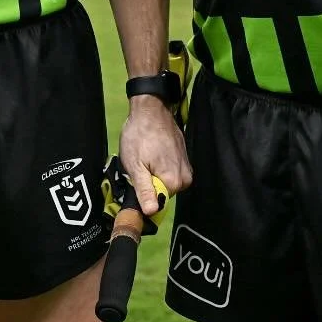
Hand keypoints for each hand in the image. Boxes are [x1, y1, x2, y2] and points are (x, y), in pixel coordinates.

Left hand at [118, 96, 191, 215]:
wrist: (151, 110)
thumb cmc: (139, 135)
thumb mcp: (135, 165)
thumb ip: (144, 190)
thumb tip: (151, 212)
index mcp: (174, 182)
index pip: (157, 203)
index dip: (142, 195)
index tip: (134, 181)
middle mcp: (186, 178)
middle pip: (162, 193)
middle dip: (148, 184)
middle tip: (138, 168)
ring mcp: (186, 168)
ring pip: (165, 183)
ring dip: (152, 176)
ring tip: (144, 159)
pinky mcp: (184, 160)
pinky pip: (169, 173)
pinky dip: (158, 168)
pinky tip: (151, 155)